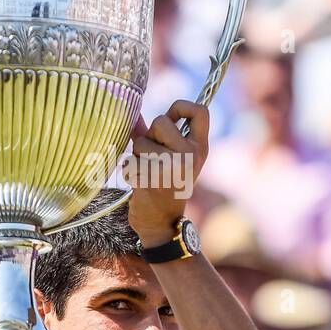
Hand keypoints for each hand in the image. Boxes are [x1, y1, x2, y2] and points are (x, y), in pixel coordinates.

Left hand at [126, 100, 208, 245]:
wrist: (162, 223)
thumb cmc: (165, 186)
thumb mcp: (173, 158)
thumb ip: (157, 134)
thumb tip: (133, 113)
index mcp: (200, 148)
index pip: (200, 110)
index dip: (181, 106)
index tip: (171, 118)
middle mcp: (190, 155)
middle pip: (161, 121)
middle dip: (149, 136)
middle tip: (154, 156)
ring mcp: (172, 167)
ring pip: (141, 142)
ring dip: (137, 156)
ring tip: (147, 172)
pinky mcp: (152, 178)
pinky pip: (130, 161)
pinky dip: (130, 171)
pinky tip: (140, 183)